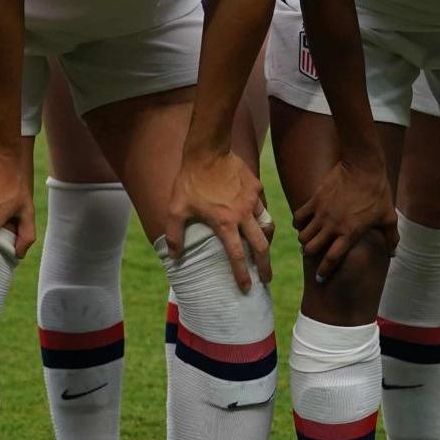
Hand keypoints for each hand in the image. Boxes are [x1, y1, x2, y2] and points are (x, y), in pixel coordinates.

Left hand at [166, 145, 272, 288]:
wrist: (206, 151)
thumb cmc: (189, 181)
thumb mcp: (176, 208)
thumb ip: (175, 234)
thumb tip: (173, 255)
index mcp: (225, 223)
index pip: (238, 256)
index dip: (242, 274)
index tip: (247, 287)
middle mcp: (242, 215)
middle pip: (262, 246)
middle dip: (265, 266)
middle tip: (266, 278)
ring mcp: (252, 200)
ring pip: (266, 225)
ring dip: (266, 239)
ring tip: (264, 248)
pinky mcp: (256, 186)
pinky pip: (261, 205)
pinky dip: (259, 213)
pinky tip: (253, 215)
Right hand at [290, 153, 396, 283]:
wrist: (363, 166)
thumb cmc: (378, 192)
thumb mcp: (388, 217)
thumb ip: (390, 237)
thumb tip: (392, 253)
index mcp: (350, 233)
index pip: (332, 259)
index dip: (324, 271)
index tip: (320, 278)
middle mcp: (333, 226)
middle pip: (312, 249)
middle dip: (311, 255)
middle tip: (314, 254)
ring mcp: (321, 213)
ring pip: (303, 235)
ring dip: (305, 240)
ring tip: (308, 240)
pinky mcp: (314, 200)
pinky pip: (299, 217)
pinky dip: (299, 223)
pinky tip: (303, 223)